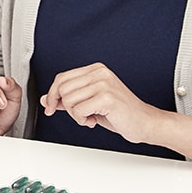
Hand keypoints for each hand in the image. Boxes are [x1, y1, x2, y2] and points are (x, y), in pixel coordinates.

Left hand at [40, 62, 161, 143]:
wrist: (144, 123)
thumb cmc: (119, 113)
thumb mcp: (89, 103)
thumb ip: (68, 99)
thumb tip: (46, 99)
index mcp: (95, 70)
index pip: (61, 78)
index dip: (52, 94)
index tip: (50, 107)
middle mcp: (99, 73)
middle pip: (62, 89)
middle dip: (67, 107)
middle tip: (82, 115)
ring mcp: (104, 84)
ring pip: (69, 100)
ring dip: (76, 115)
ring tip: (91, 117)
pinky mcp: (107, 98)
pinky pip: (79, 111)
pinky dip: (83, 120)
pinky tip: (95, 120)